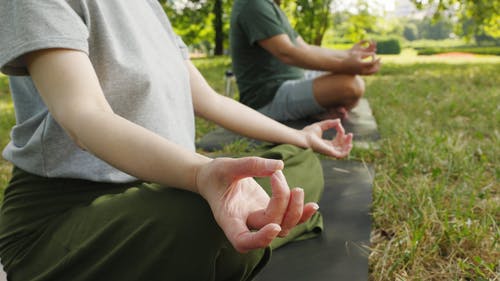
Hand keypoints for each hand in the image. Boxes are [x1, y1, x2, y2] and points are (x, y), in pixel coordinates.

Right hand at [196, 157, 318, 252]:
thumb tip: (279, 165)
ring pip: (284, 227)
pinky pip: (288, 220)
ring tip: (295, 187)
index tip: (274, 227)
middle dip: (282, 202)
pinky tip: (312, 205)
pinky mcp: (268, 212)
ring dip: (296, 209)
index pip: (242, 240)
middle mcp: (245, 224)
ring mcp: (258, 220)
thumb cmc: (215, 174)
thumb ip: (251, 165)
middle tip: (276, 175)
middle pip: (271, 226)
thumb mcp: (227, 166)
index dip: (260, 239)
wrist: (212, 178)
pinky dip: (301, 214)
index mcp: (229, 218)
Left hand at [301, 119, 352, 157]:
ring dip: (348, 144)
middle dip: (347, 140)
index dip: (340, 132)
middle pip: (341, 146)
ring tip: (350, 136)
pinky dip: (347, 151)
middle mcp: (328, 149)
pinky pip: (341, 155)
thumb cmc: (308, 132)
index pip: (337, 140)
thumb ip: (330, 123)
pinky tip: (350, 144)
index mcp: (326, 144)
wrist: (302, 137)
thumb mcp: (321, 125)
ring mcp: (329, 151)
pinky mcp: (329, 153)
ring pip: (343, 151)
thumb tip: (339, 121)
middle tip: (350, 134)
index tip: (338, 124)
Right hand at [342, 40, 380, 74]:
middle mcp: (362, 70)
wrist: (342, 67)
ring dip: (376, 68)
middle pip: (374, 69)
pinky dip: (372, 70)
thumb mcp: (358, 54)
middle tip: (380, 60)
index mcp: (362, 65)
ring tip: (378, 64)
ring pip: (372, 73)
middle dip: (378, 65)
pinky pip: (369, 74)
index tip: (379, 56)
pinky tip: (373, 66)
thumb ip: (366, 54)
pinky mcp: (360, 74)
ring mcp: (361, 73)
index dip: (377, 60)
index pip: (373, 63)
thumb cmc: (349, 59)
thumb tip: (374, 54)